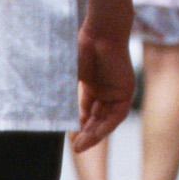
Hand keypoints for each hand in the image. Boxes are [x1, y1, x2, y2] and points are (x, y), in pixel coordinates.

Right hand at [73, 26, 134, 152]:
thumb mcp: (71, 77)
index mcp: (92, 84)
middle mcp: (105, 88)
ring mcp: (116, 90)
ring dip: (96, 134)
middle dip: (86, 134)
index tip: (69, 137)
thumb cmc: (82, 47)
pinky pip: (118, 114)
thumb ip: (66, 95)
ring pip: (107, 119)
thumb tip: (52, 113)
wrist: (100, 31)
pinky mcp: (126, 90)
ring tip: (82, 146)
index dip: (78, 125)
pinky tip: (95, 135)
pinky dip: (107, 125)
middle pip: (97, 118)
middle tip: (76, 148)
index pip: (86, 111)